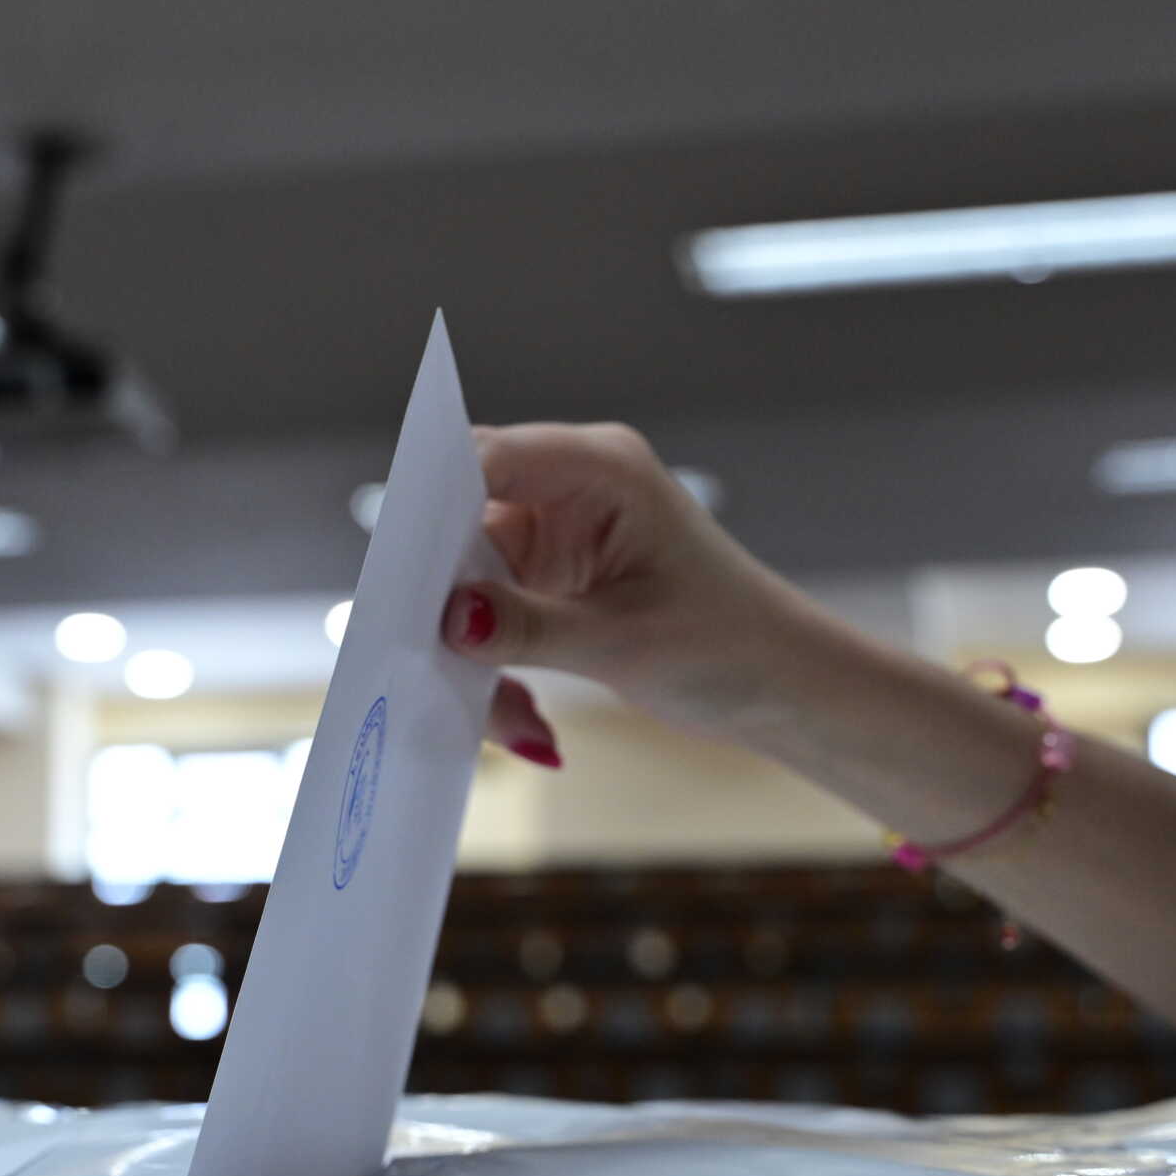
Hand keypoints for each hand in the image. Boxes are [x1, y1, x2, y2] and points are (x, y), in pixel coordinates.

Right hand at [445, 423, 811, 760]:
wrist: (781, 683)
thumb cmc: (728, 644)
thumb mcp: (620, 642)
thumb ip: (526, 625)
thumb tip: (445, 616)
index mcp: (600, 467)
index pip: (485, 458)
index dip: (429, 507)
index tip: (394, 574)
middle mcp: (569, 485)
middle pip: (459, 513)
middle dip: (440, 591)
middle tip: (422, 656)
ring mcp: (555, 530)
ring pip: (464, 573)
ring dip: (468, 644)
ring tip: (510, 717)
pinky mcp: (549, 575)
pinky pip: (487, 608)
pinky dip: (491, 662)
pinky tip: (524, 718)